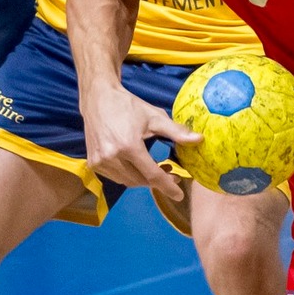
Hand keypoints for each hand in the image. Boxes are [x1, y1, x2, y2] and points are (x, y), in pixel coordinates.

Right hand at [82, 84, 199, 201]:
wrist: (98, 98)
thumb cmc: (128, 106)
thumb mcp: (154, 117)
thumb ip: (176, 131)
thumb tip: (199, 140)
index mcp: (128, 146)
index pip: (152, 175)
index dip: (167, 187)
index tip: (179, 195)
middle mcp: (112, 157)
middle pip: (140, 181)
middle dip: (158, 181)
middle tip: (171, 173)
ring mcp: (100, 162)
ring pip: (128, 181)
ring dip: (143, 179)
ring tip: (156, 168)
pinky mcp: (93, 163)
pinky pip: (117, 177)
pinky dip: (129, 175)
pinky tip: (137, 165)